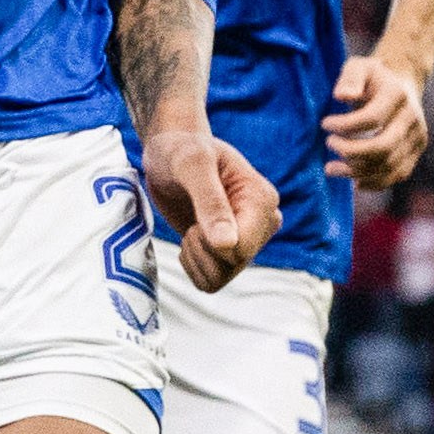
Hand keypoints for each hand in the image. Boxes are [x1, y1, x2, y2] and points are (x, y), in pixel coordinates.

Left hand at [140, 129, 280, 292]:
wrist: (170, 153)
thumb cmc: (181, 151)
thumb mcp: (191, 164)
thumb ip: (210, 202)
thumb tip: (228, 244)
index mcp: (262, 200)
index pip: (242, 249)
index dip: (211, 241)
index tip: (198, 216)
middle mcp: (263, 223)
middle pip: (233, 265)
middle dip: (202, 247)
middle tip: (194, 218)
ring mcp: (248, 240)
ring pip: (221, 278)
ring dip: (196, 257)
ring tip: (193, 225)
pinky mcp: (230, 253)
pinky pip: (210, 282)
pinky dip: (193, 265)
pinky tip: (192, 237)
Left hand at [324, 54, 430, 187]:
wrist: (401, 85)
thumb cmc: (372, 77)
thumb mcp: (358, 66)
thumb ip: (349, 78)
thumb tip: (341, 96)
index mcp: (398, 94)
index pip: (372, 118)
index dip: (345, 125)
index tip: (325, 124)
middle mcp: (413, 118)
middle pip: (383, 146)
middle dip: (351, 152)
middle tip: (329, 144)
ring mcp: (418, 138)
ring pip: (388, 165)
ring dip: (356, 172)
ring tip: (331, 168)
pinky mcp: (416, 153)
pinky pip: (397, 175)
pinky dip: (374, 183)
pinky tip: (353, 181)